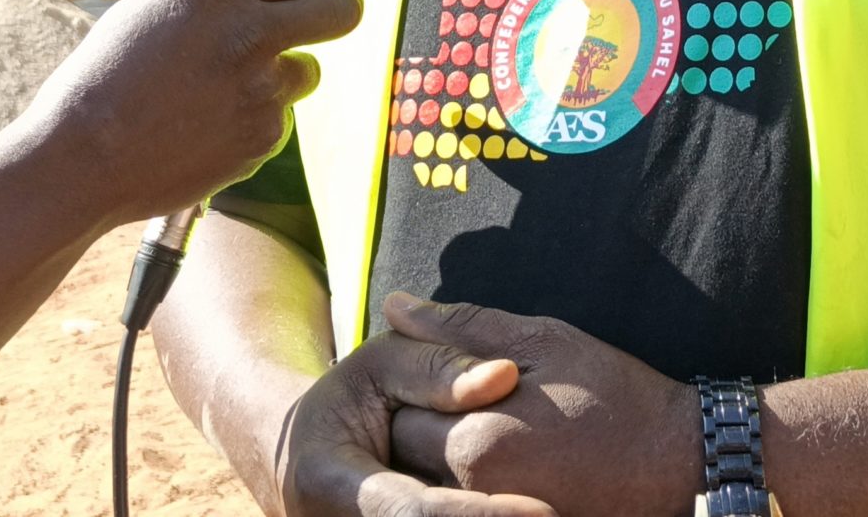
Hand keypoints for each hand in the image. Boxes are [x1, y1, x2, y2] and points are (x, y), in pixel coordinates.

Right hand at [13, 0, 360, 225]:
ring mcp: (262, 91)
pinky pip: (278, 120)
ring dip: (281, 76)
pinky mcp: (263, 139)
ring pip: (307, 72)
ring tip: (222, 90)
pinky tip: (205, 127)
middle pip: (342, 11)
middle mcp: (249, 34)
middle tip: (328, 17)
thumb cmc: (106, 75)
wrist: (82, 159)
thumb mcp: (151, 10)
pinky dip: (254, 121)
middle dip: (339, 9)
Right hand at [279, 333, 558, 516]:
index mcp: (334, 485)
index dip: (484, 514)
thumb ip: (436, 366)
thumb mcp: (377, 365)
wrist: (305, 460)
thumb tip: (505, 375)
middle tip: (562, 515)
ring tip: (560, 514)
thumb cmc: (348, 402)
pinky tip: (545, 511)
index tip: (547, 512)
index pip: (418, 511)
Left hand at [383, 295, 702, 516]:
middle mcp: (472, 491)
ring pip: (427, 481)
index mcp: (474, 442)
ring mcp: (493, 512)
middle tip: (462, 400)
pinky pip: (458, 502)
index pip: (397, 409)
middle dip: (421, 422)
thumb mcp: (543, 342)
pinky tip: (505, 458)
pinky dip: (463, 483)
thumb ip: (462, 328)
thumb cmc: (615, 395)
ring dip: (438, 455)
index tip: (446, 373)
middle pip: (404, 453)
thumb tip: (394, 309)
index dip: (416, 383)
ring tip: (483, 426)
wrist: (681, 465)